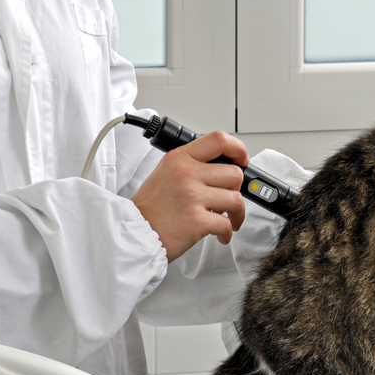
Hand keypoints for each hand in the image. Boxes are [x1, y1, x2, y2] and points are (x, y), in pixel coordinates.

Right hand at [130, 131, 247, 261]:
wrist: (132, 233)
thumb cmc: (148, 209)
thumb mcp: (164, 174)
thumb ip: (190, 168)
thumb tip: (219, 172)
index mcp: (179, 159)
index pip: (218, 140)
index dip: (238, 149)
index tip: (242, 159)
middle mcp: (186, 174)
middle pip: (234, 174)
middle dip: (236, 191)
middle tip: (230, 201)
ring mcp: (192, 196)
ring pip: (235, 200)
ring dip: (237, 214)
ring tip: (228, 220)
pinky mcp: (197, 220)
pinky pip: (226, 224)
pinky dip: (227, 233)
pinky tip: (221, 235)